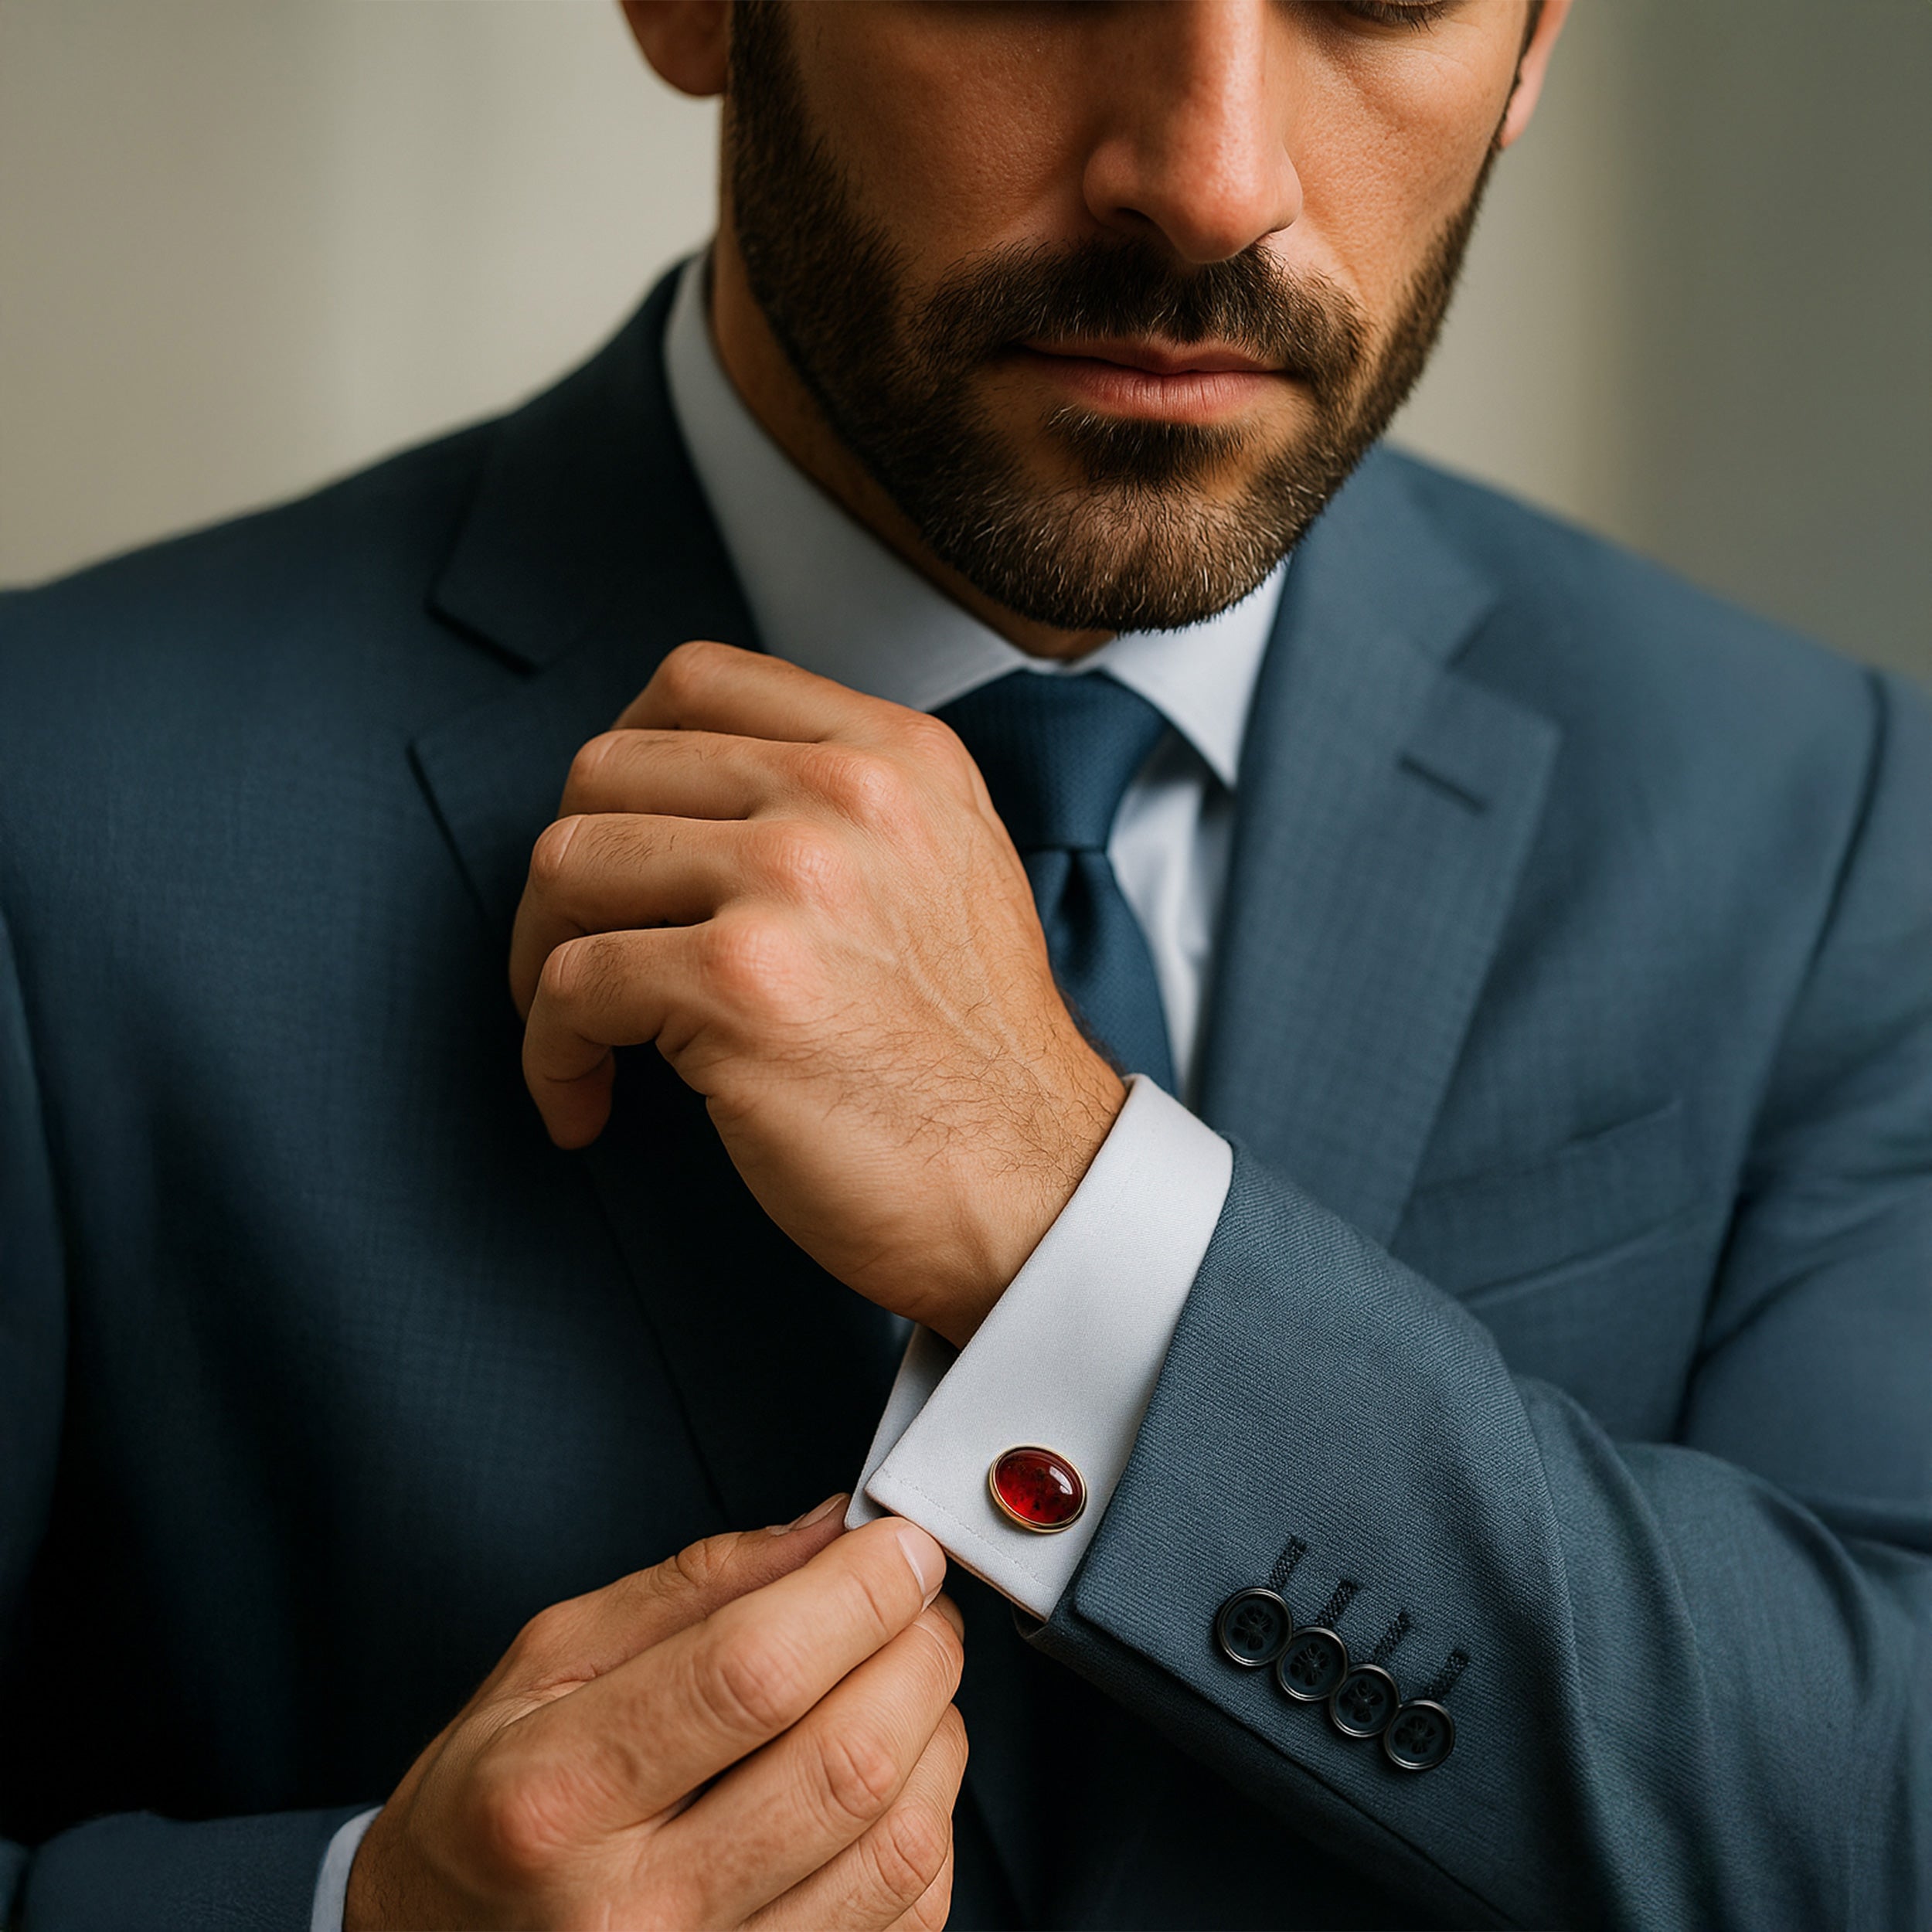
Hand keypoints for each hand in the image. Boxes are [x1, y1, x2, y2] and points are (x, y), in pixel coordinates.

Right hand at [346, 1505, 965, 1930]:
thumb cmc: (492, 1810)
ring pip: (899, 1845)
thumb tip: (828, 1531)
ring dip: (939, 1730)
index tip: (899, 1543)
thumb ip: (694, 1585)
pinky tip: (893, 1773)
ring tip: (908, 1675)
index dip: (856, 1591)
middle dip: (919, 1648)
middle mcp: (632, 1913)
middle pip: (847, 1760)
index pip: (751, 1674)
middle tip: (918, 1597)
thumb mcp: (546, 1664)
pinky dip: (928, 1822)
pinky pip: (908, 1914)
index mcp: (556, 1795)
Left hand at [508, 640, 1126, 1345]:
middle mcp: (848, 795)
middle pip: (607, 768)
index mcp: (898, 755)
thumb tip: (688, 798)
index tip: (615, 837)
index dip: (622, 757)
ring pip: (568, 862)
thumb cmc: (973, 1059)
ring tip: (581, 1036)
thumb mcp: (949, 870)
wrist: (1034, 1189)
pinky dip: (550, 1054)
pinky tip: (586, 1103)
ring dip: (542, 960)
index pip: (697, 680)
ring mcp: (794, 880)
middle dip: (567, 875)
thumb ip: (845, 805)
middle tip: (578, 958)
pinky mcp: (741, 984)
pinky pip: (571, 985)